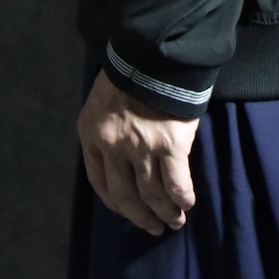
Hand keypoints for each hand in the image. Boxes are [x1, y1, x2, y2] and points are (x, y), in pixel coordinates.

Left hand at [76, 67, 200, 235]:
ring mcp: (142, 147)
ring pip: (152, 194)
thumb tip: (122, 160)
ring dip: (165, 212)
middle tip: (154, 228)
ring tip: (175, 222)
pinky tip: (187, 204)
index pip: (99, 182)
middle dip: (141, 217)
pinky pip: (177, 183)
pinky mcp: (171, 145)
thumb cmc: (129, 71)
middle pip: (126, 195)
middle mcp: (113, 147)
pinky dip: (182, 198)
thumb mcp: (102, 100)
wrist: (155, 50)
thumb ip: (107, 130)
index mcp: (91, 134)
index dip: (116, 203)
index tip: (128, 212)